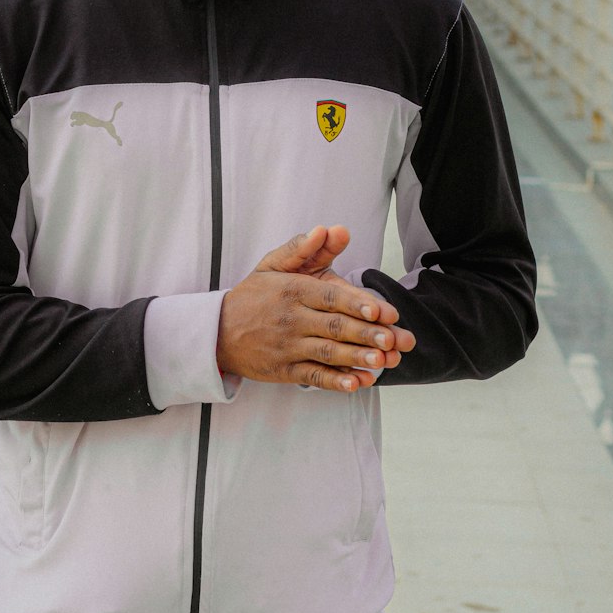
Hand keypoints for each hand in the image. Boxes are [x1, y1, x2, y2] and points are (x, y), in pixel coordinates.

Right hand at [217, 226, 415, 391]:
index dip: (357, 304)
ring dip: (356, 359)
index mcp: (292, 291)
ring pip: (326, 353)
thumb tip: (327, 229)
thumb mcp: (272, 265)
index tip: (382, 311)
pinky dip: (335, 382)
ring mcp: (288, 347)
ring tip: (383, 362)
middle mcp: (291, 319)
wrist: (217, 332)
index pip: (330, 297)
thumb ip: (302, 248)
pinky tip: (357, 383)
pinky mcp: (285, 371)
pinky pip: (313, 377)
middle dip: (366, 334)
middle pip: (334, 326)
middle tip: (394, 339)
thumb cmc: (253, 296)